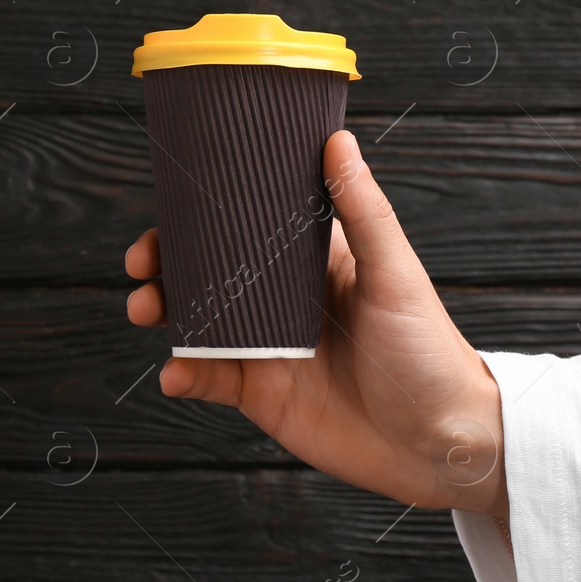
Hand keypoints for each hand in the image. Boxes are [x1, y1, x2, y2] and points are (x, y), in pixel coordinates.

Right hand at [125, 129, 506, 516]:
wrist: (440, 441)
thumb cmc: (429, 351)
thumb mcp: (396, 274)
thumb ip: (364, 212)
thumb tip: (338, 140)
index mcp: (313, 263)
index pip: (247, 227)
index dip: (203, 217)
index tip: (169, 208)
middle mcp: (283, 302)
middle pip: (208, 272)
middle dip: (165, 264)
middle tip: (141, 264)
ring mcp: (268, 349)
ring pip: (197, 322)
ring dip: (163, 312)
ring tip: (144, 309)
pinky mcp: (261, 397)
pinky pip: (209, 379)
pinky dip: (183, 374)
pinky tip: (174, 373)